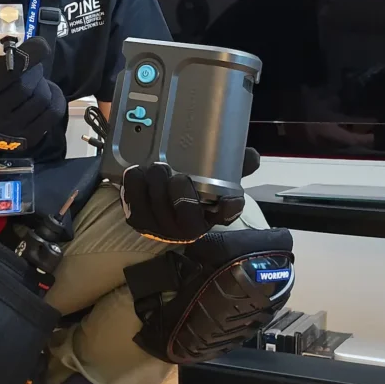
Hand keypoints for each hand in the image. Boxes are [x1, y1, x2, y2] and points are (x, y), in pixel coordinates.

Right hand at [0, 36, 65, 161]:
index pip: (8, 72)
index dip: (28, 55)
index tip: (39, 44)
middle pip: (26, 84)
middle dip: (33, 68)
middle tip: (28, 64)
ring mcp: (12, 130)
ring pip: (41, 97)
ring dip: (42, 82)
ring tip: (32, 79)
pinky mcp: (28, 138)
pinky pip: (53, 112)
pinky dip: (54, 96)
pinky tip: (45, 91)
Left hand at [120, 161, 248, 243]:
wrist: (156, 196)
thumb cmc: (190, 185)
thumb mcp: (214, 173)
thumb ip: (233, 163)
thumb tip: (252, 156)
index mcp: (211, 214)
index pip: (226, 216)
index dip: (229, 209)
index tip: (228, 198)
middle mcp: (187, 227)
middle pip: (187, 220)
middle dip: (180, 196)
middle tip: (175, 174)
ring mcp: (161, 227)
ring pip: (157, 214)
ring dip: (154, 188)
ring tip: (154, 168)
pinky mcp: (138, 220)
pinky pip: (132, 206)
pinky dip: (133, 187)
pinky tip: (136, 172)